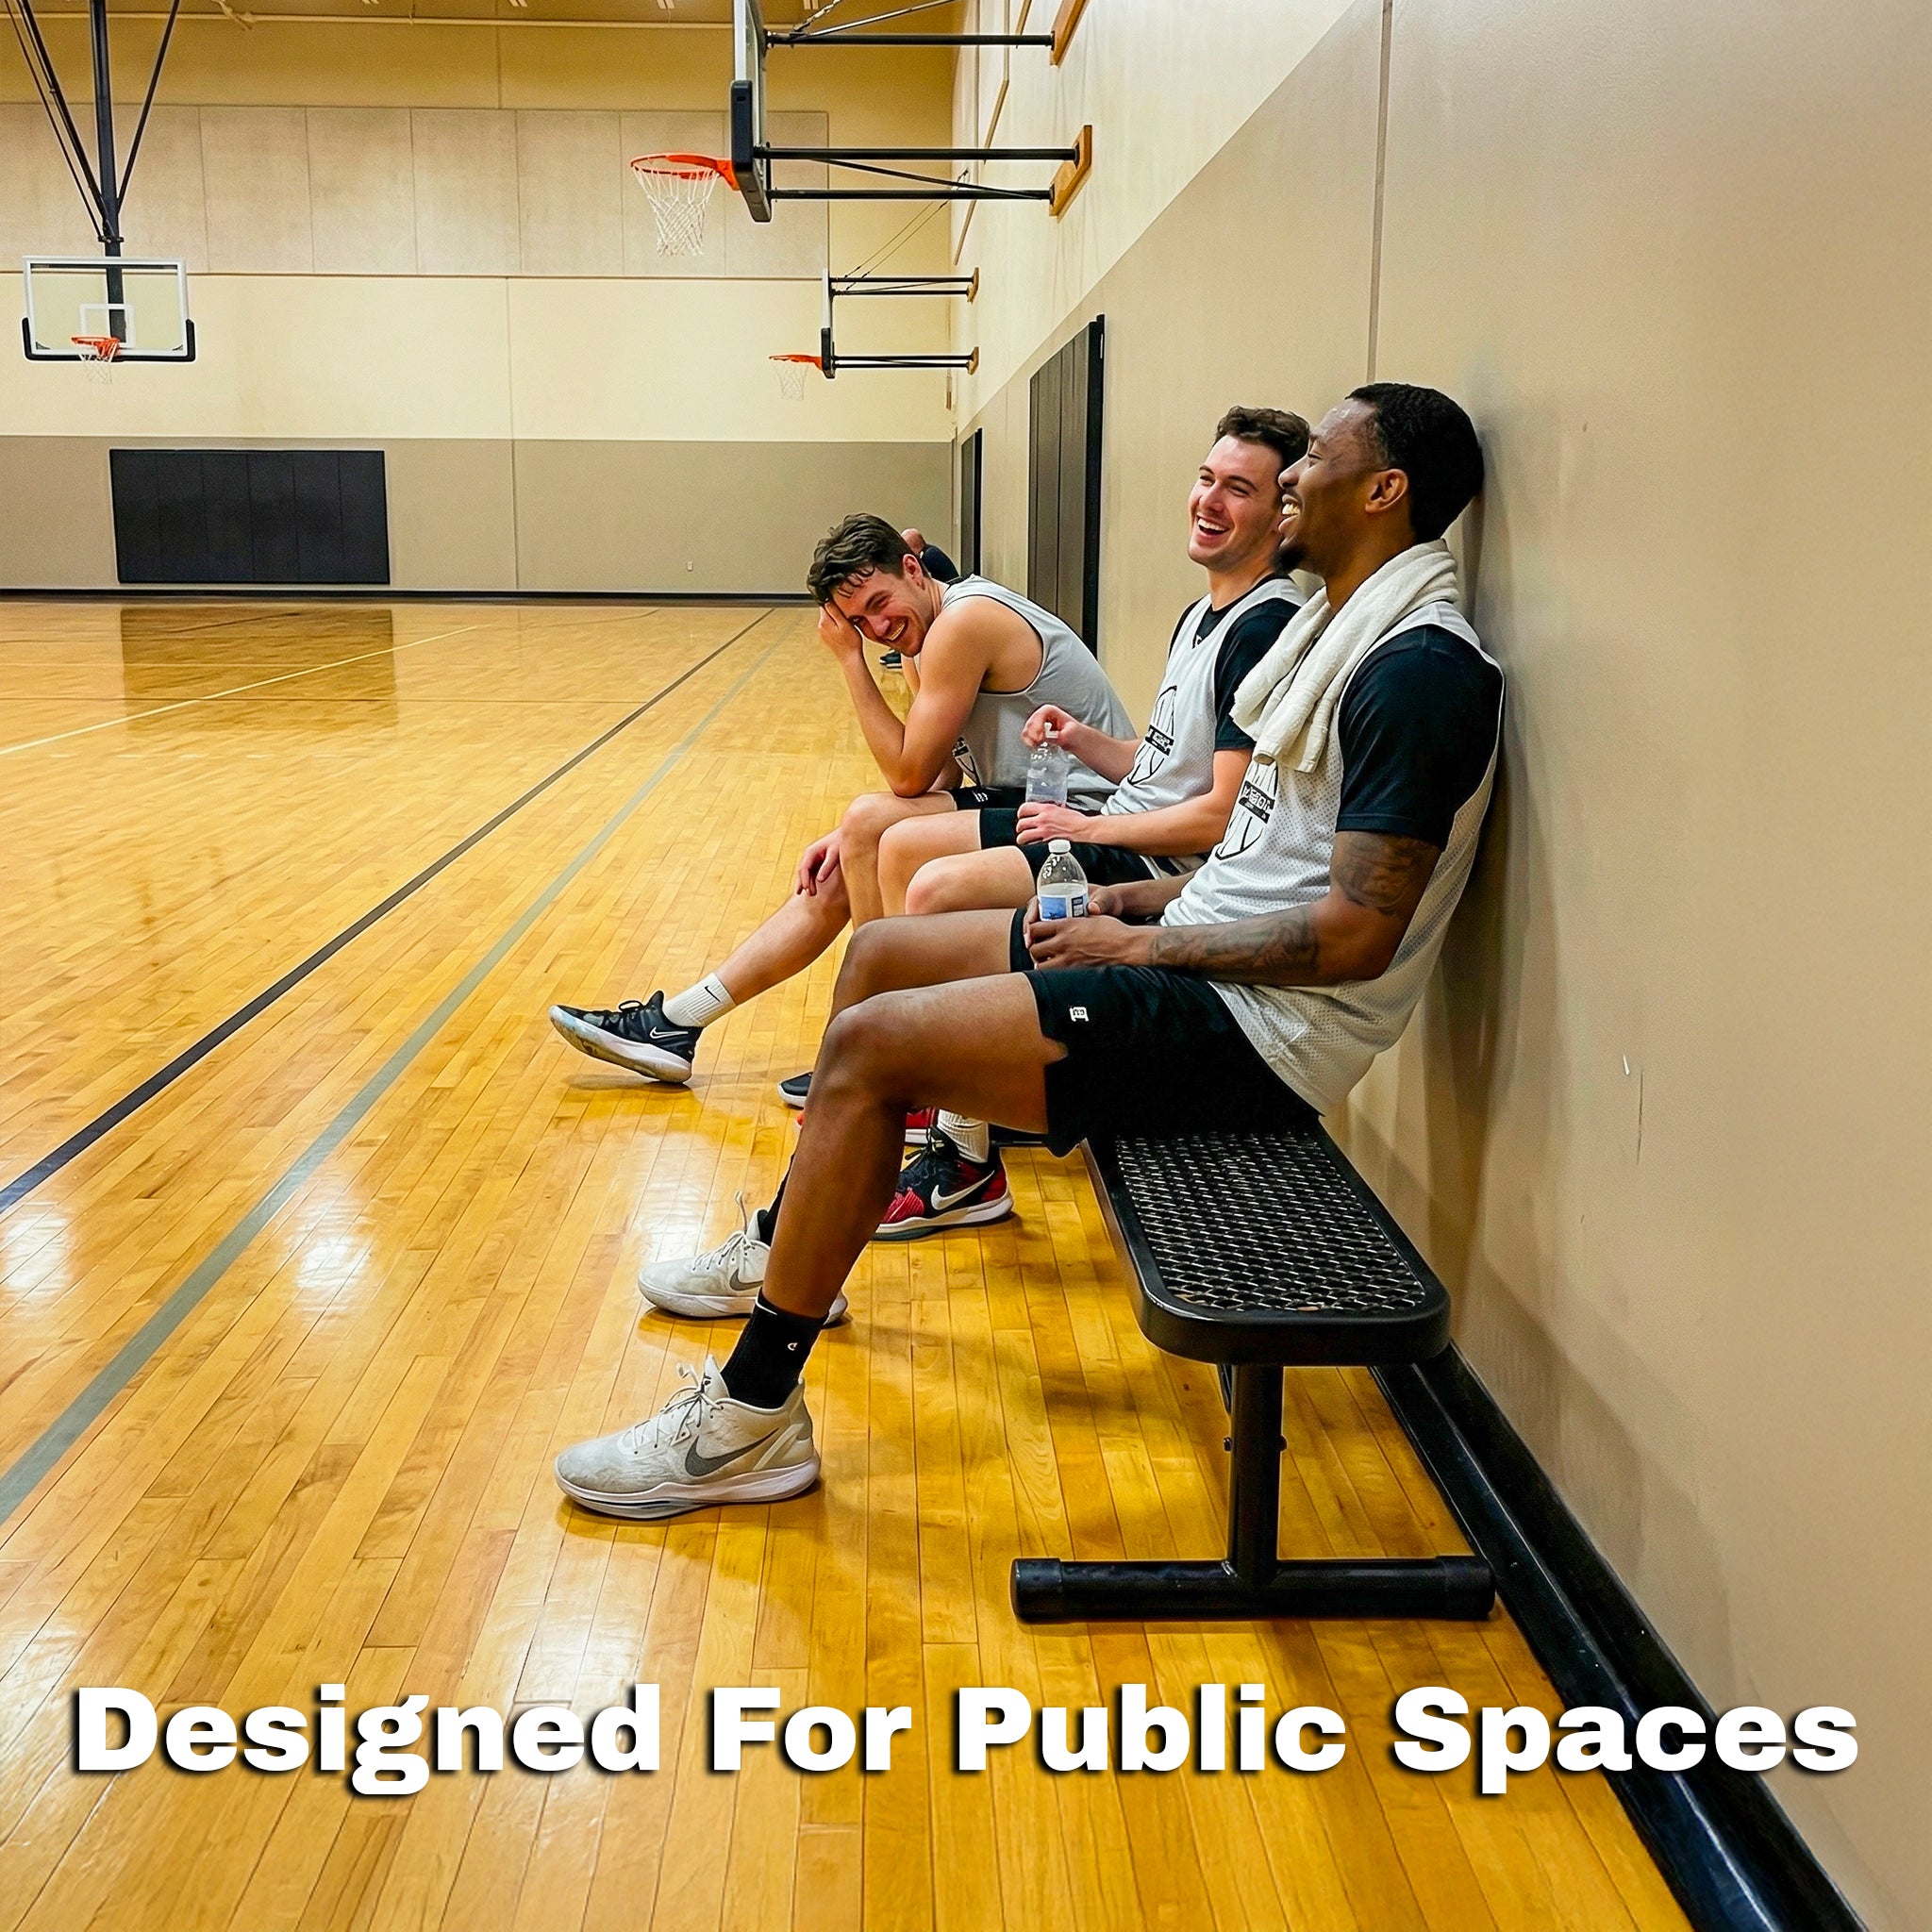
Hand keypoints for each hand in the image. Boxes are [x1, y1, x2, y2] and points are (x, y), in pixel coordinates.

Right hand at [795, 829, 841, 895]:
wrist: (847, 834)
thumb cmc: (840, 842)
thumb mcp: (834, 854)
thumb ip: (827, 866)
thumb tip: (819, 880)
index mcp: (811, 852)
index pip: (803, 868)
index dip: (804, 880)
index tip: (806, 889)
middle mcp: (809, 855)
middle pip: (802, 872)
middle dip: (804, 883)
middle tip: (810, 895)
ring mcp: (813, 859)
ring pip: (806, 873)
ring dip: (808, 883)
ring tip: (812, 894)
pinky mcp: (818, 861)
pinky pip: (812, 873)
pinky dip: (812, 880)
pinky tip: (813, 888)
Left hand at [816, 603, 864, 659]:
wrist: (850, 658)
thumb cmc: (850, 643)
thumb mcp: (845, 624)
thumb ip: (835, 611)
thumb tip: (826, 600)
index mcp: (824, 622)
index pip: (824, 603)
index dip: (833, 601)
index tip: (841, 605)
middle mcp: (820, 627)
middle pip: (826, 610)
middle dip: (835, 610)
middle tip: (846, 615)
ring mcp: (822, 633)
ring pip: (829, 618)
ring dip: (837, 618)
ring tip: (846, 624)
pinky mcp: (826, 637)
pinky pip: (830, 625)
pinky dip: (837, 625)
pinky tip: (843, 630)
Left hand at [1015, 800, 1096, 845]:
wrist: (1082, 828)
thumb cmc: (1075, 819)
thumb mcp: (1061, 808)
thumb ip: (1051, 809)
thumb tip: (1046, 810)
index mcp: (1046, 809)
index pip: (1025, 808)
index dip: (1020, 812)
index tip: (1021, 815)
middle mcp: (1043, 819)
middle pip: (1021, 823)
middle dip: (1019, 827)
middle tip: (1020, 828)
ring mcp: (1044, 830)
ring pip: (1024, 835)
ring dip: (1021, 837)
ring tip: (1022, 838)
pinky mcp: (1047, 840)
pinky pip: (1033, 842)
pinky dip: (1030, 843)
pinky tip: (1031, 843)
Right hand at [1020, 703, 1077, 749]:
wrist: (1076, 740)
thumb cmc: (1075, 733)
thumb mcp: (1070, 734)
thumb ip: (1058, 735)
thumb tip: (1048, 737)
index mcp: (1051, 711)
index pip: (1040, 714)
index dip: (1038, 725)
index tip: (1041, 736)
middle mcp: (1043, 715)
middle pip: (1031, 722)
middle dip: (1033, 734)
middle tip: (1040, 742)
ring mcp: (1038, 723)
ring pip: (1027, 729)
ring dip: (1030, 739)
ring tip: (1038, 745)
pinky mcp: (1035, 732)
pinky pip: (1027, 736)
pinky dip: (1029, 742)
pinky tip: (1035, 746)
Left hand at [1022, 906, 1147, 968]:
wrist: (1128, 946)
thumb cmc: (1113, 930)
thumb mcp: (1091, 917)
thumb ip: (1074, 920)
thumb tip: (1065, 921)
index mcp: (1066, 925)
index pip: (1035, 928)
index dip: (1031, 932)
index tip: (1034, 934)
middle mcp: (1063, 942)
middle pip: (1034, 949)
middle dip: (1034, 950)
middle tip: (1039, 951)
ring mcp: (1068, 960)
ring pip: (1040, 966)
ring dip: (1041, 964)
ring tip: (1047, 962)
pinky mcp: (1075, 972)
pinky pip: (1055, 976)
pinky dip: (1052, 974)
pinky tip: (1058, 972)